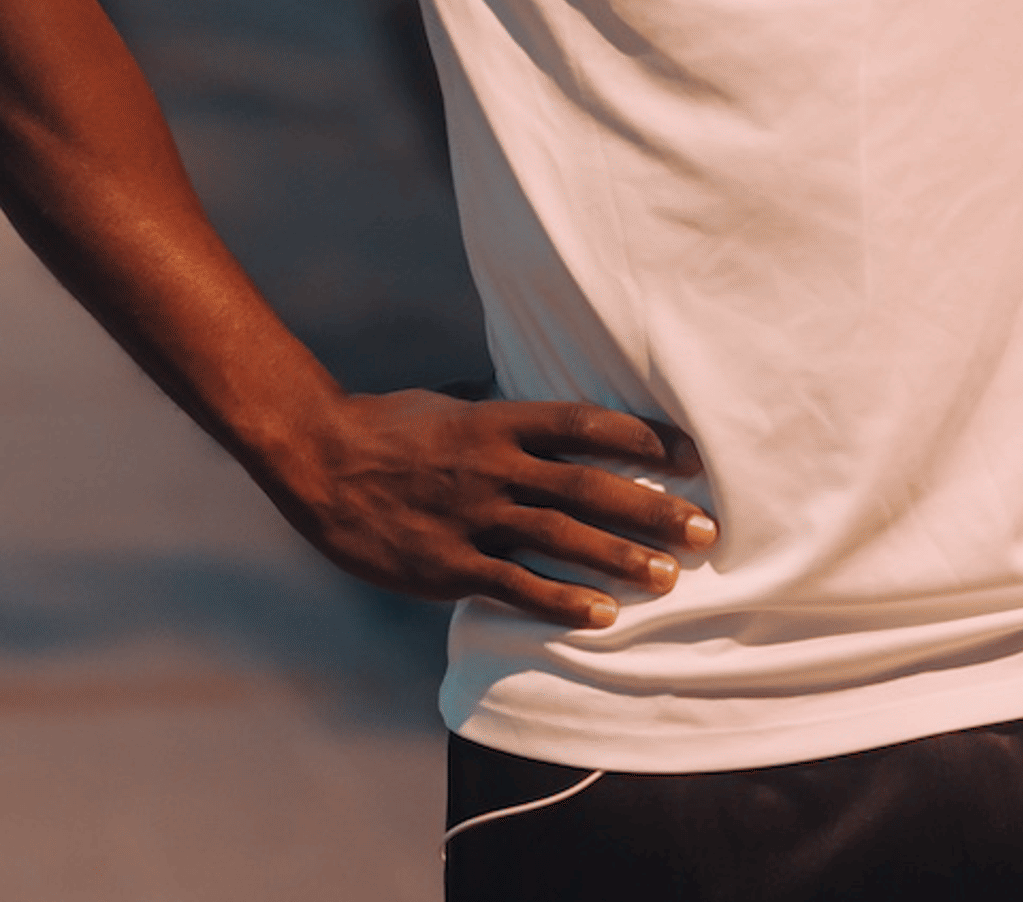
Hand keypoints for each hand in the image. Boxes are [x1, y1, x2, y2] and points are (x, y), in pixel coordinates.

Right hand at [269, 390, 712, 628]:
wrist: (318, 459)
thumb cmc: (387, 426)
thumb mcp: (451, 405)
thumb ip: (502, 418)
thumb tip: (548, 419)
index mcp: (497, 421)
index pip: (585, 424)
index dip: (641, 437)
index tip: (688, 456)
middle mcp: (493, 466)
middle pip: (587, 486)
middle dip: (650, 508)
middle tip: (704, 528)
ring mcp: (471, 517)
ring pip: (560, 540)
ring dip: (619, 559)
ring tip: (668, 577)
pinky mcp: (448, 564)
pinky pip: (515, 586)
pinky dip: (561, 602)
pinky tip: (601, 616)